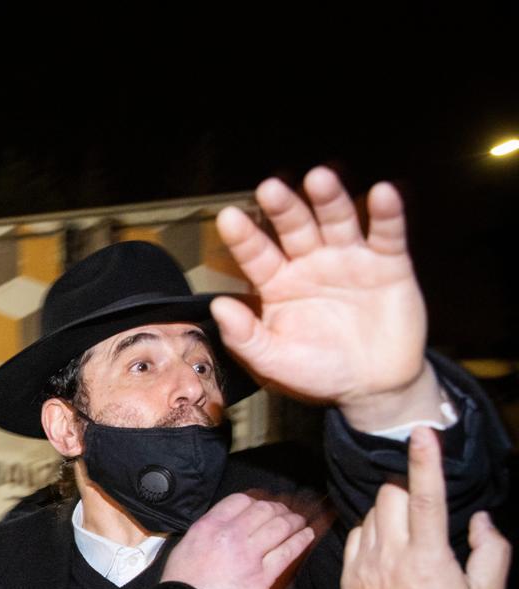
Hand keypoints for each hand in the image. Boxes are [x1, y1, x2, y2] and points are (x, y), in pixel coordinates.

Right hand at [162, 493, 314, 588]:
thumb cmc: (183, 584)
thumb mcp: (185, 546)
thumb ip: (207, 531)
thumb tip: (225, 525)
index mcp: (209, 526)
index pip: (240, 500)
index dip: (255, 500)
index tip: (261, 505)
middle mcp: (231, 536)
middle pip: (264, 510)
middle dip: (278, 508)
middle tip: (285, 511)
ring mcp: (249, 556)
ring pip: (280, 527)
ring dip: (294, 521)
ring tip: (299, 521)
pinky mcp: (263, 577)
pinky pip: (288, 552)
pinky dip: (301, 540)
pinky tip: (307, 535)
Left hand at [213, 167, 441, 430]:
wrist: (374, 389)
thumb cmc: (317, 373)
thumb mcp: (274, 363)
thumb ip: (245, 338)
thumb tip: (218, 307)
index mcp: (277, 284)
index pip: (256, 254)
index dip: (243, 237)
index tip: (229, 218)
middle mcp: (310, 263)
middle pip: (294, 227)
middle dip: (283, 208)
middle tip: (270, 188)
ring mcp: (349, 259)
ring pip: (337, 221)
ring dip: (329, 199)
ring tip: (319, 179)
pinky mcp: (389, 264)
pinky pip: (387, 234)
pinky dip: (387, 214)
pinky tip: (382, 194)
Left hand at [341, 427, 509, 588]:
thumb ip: (492, 550)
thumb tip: (480, 519)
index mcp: (428, 557)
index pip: (426, 498)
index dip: (425, 462)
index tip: (422, 432)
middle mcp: (391, 554)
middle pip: (391, 494)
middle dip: (408, 491)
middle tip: (424, 511)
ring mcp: (364, 562)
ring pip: (371, 511)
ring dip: (390, 512)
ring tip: (409, 538)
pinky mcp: (347, 571)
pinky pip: (356, 532)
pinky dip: (372, 531)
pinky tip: (387, 550)